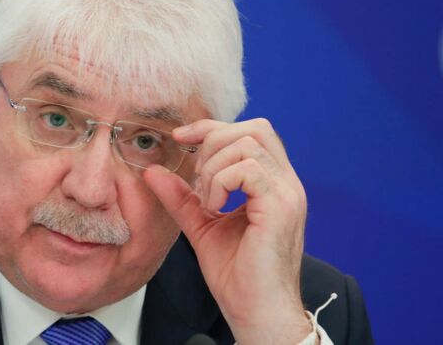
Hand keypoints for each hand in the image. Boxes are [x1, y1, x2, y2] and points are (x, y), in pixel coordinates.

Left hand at [143, 118, 311, 343]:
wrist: (257, 313)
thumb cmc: (238, 278)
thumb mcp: (202, 226)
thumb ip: (182, 197)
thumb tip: (154, 171)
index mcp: (273, 184)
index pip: (251, 132)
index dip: (213, 128)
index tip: (182, 138)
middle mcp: (286, 183)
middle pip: (255, 128)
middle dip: (214, 140)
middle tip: (195, 175)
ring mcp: (287, 193)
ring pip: (248, 144)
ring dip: (214, 168)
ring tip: (207, 201)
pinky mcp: (281, 207)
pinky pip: (248, 169)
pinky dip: (221, 182)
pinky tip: (214, 208)